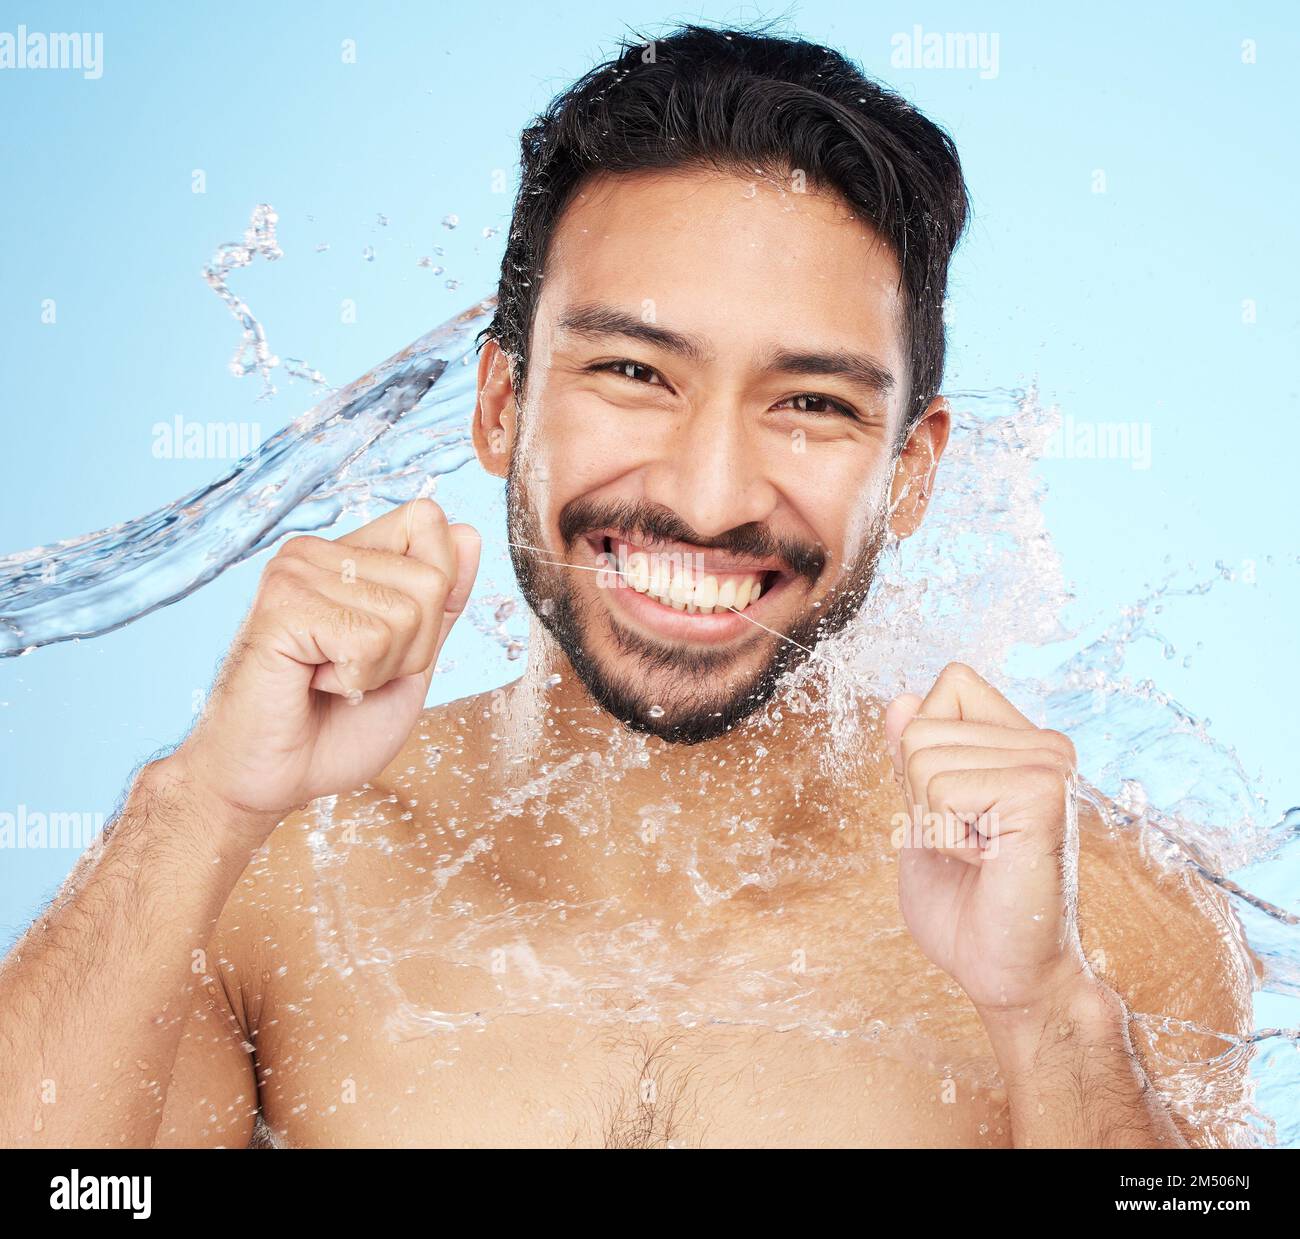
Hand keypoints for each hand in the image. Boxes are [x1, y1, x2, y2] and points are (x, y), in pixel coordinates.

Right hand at [165, 499, 480, 827]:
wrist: (271, 779)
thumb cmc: (334, 726)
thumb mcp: (410, 658)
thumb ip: (441, 600)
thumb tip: (469, 533)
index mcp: (346, 553)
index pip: (429, 522)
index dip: (435, 597)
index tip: (385, 642)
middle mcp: (316, 551)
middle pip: (431, 579)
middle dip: (410, 648)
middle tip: (353, 673)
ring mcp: (294, 571)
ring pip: (406, 613)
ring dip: (380, 669)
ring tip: (330, 680)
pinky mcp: (281, 605)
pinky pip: (368, 639)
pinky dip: (354, 680)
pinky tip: (312, 683)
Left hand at [884, 662, 1088, 1017]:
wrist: (1005, 973)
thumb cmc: (965, 906)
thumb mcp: (921, 817)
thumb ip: (912, 760)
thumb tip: (902, 701)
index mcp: (1021, 743)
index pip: (951, 685)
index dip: (923, 748)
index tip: (956, 809)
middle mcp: (1044, 745)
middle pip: (919, 725)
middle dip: (918, 795)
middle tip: (969, 844)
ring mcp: (1047, 765)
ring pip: (921, 756)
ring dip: (932, 820)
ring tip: (981, 855)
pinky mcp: (1040, 794)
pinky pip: (942, 790)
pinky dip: (945, 837)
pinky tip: (988, 863)